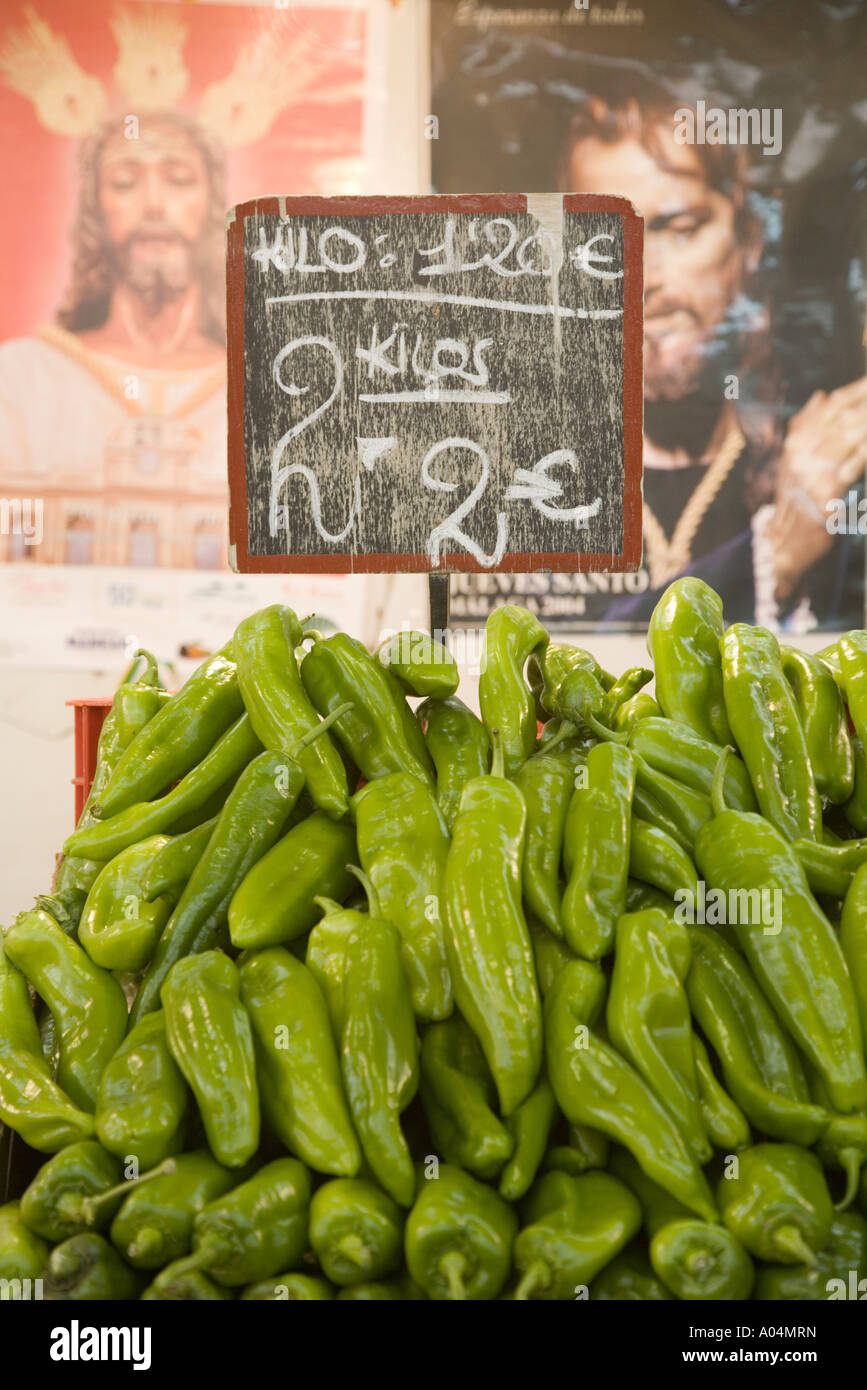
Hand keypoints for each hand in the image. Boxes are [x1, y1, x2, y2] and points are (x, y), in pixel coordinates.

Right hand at [764, 376, 866, 603]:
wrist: (784, 542)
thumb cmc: (796, 499)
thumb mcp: (793, 459)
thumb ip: (805, 426)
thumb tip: (821, 396)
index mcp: (794, 444)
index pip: (827, 408)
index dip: (853, 391)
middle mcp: (801, 455)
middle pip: (841, 419)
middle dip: (864, 401)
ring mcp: (813, 475)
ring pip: (848, 438)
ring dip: (866, 421)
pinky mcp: (828, 495)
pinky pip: (853, 465)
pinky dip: (864, 450)